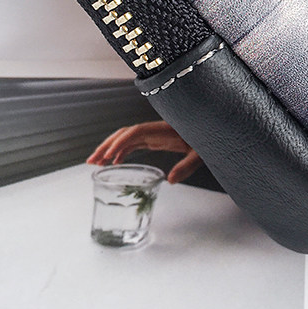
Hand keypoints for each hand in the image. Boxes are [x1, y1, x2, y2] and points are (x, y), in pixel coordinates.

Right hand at [86, 121, 203, 183]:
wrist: (217, 128)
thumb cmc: (210, 137)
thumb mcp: (201, 153)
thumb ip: (187, 166)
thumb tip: (170, 181)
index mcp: (164, 129)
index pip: (135, 132)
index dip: (120, 143)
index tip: (109, 156)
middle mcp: (156, 129)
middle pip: (125, 134)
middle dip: (106, 146)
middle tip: (91, 161)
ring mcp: (155, 133)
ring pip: (126, 138)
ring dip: (110, 149)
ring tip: (95, 163)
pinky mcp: (157, 138)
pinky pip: (134, 143)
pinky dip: (121, 151)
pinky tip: (114, 162)